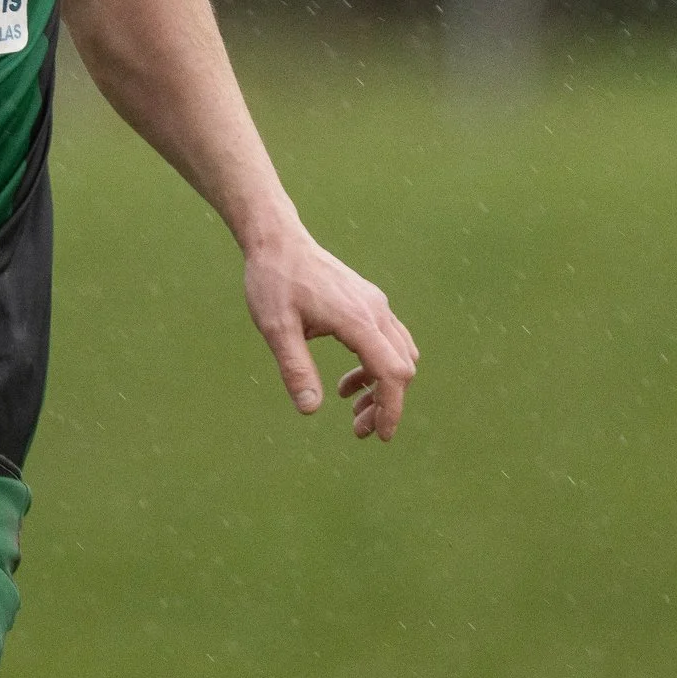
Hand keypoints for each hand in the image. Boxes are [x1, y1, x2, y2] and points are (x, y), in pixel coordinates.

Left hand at [242, 231, 418, 439]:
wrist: (278, 241)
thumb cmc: (274, 281)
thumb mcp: (276, 329)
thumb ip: (295, 369)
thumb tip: (311, 410)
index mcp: (357, 320)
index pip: (391, 372)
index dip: (391, 408)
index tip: (379, 436)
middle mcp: (375, 311)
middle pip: (402, 368)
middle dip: (386, 404)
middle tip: (358, 429)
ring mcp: (375, 304)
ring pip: (400, 355)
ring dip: (383, 386)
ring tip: (352, 406)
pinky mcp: (369, 302)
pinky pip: (389, 341)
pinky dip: (377, 366)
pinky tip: (348, 380)